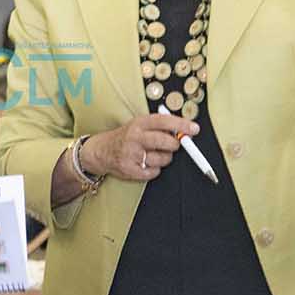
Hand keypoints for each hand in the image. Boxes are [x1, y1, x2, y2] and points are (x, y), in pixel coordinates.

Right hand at [83, 113, 199, 181]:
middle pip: (166, 142)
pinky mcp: (130, 170)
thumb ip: (159, 126)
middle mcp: (135, 137)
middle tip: (174, 145)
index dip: (181, 125)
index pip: (164, 121)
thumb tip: (184, 130)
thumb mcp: (138, 124)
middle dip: (175, 145)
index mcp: (138, 123)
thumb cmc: (125, 137)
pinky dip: (155, 169)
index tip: (194, 129)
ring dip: (164, 158)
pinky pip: (154, 172)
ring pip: (163, 159)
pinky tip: (147, 163)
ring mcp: (132, 154)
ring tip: (154, 154)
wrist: (101, 151)